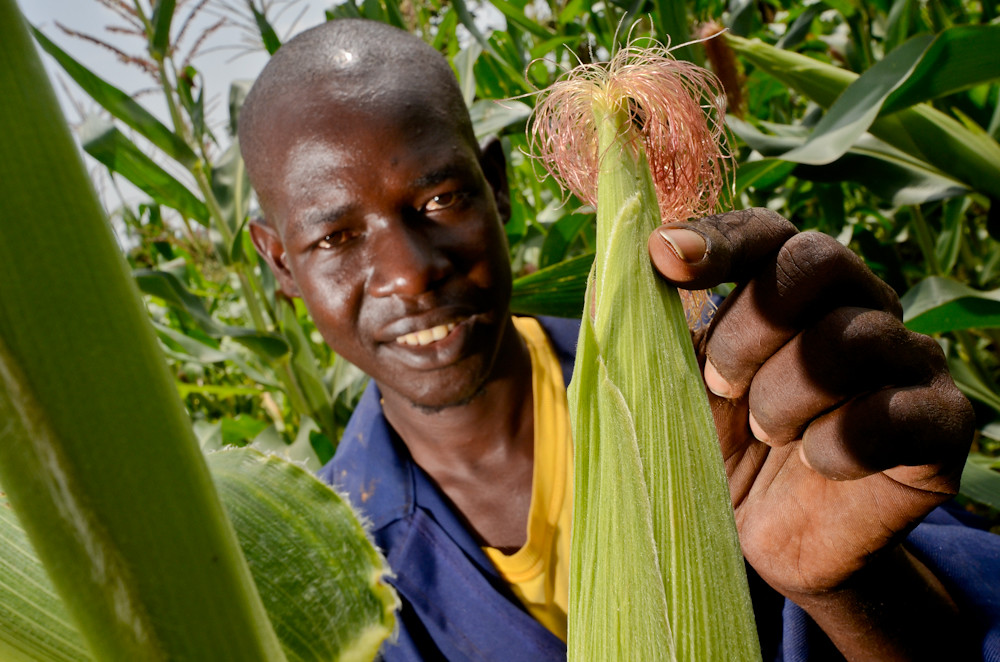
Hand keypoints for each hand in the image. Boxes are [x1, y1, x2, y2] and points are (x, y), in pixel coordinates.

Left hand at [648, 208, 975, 657]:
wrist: (762, 539)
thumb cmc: (715, 446)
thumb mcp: (671, 383)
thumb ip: (651, 324)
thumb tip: (637, 255)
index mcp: (792, 284)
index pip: (766, 231)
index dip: (716, 240)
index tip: (663, 261)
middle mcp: (860, 303)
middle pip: (815, 261)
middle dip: (747, 328)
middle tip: (722, 385)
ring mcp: (908, 357)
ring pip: (848, 340)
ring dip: (782, 399)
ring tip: (768, 434)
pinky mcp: (941, 422)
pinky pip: (890, 416)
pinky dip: (835, 446)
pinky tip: (816, 463)